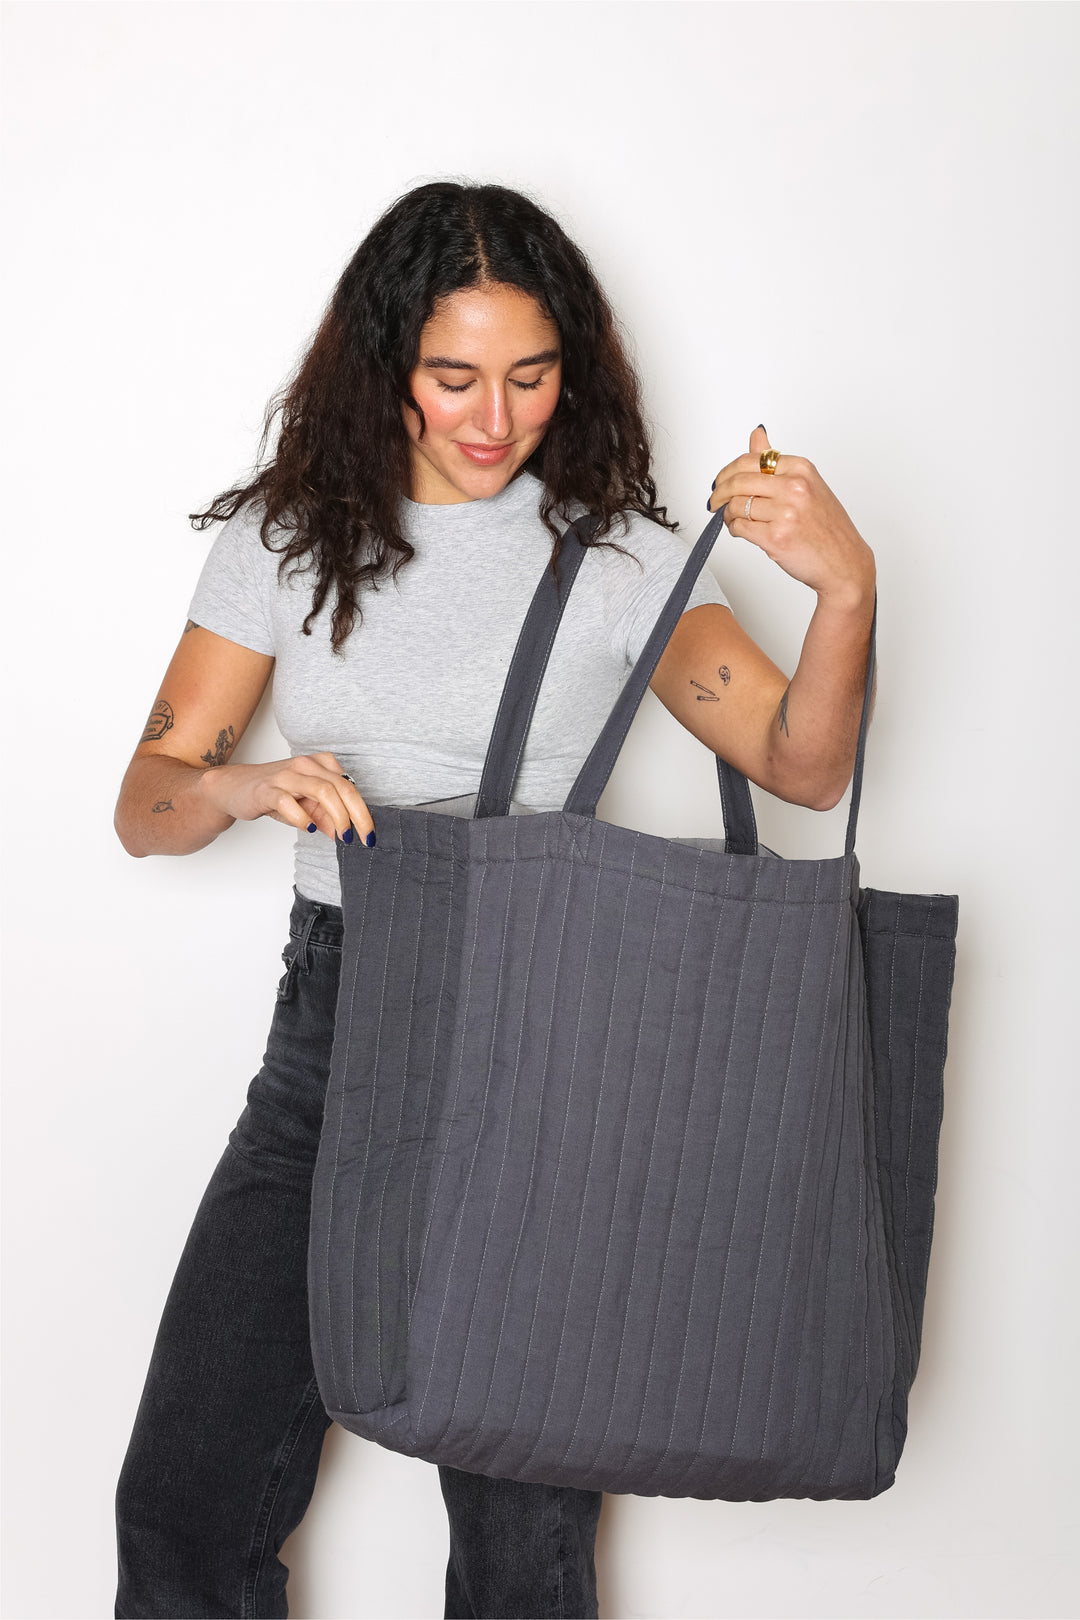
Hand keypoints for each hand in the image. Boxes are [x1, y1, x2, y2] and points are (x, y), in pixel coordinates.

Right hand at [197, 751, 374, 842]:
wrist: (235, 788)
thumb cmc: (274, 794)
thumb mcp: (306, 806)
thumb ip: (326, 817)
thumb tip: (344, 834)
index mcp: (320, 764)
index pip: (349, 787)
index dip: (363, 812)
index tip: (368, 835)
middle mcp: (305, 765)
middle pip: (341, 787)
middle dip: (356, 816)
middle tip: (360, 839)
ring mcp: (286, 775)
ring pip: (321, 790)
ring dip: (337, 816)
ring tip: (341, 837)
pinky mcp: (266, 789)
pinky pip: (287, 801)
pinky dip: (302, 817)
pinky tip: (308, 828)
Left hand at [707, 426, 874, 607]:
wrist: (844, 562)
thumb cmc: (826, 526)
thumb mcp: (807, 484)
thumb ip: (776, 461)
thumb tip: (757, 435)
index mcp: (801, 469)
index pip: (751, 460)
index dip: (727, 472)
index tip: (720, 481)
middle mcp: (795, 487)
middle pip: (738, 481)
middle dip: (719, 492)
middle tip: (714, 500)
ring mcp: (786, 513)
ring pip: (736, 506)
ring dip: (728, 514)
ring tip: (733, 519)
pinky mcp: (776, 538)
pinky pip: (740, 527)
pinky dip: (734, 528)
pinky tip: (741, 530)